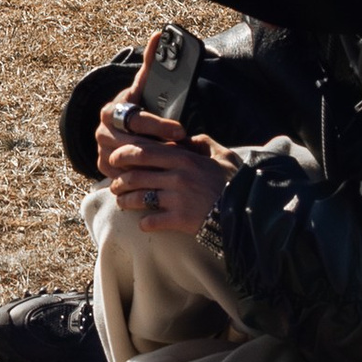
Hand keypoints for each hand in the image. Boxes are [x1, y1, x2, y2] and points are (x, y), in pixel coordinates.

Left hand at [100, 93, 233, 237]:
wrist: (247, 211)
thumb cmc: (234, 182)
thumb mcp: (223, 155)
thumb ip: (204, 143)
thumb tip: (189, 138)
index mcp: (184, 158)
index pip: (144, 151)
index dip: (124, 154)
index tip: (114, 159)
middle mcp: (177, 176)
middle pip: (136, 174)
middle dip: (120, 180)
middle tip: (114, 185)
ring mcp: (178, 198)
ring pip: (140, 198)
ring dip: (126, 201)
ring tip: (122, 203)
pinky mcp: (181, 219)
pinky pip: (153, 221)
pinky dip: (144, 223)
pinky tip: (142, 223)